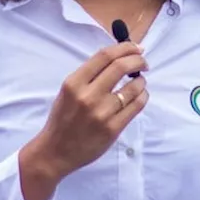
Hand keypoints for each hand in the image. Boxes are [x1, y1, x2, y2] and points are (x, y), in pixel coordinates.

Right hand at [28, 41, 148, 179]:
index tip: (135, 48)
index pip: (104, 56)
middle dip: (138, 60)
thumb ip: (89, 76)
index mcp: (74, 83)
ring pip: (133, 87)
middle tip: (143, 62)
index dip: (125, 47)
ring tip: (140, 82)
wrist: (55, 152)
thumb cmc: (62, 119)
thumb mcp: (68, 91)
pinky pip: (136, 106)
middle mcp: (88, 96)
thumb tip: (118, 58)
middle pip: (121, 67)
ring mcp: (102, 113)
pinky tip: (140, 95)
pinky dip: (142, 96)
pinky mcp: (113, 129)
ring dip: (141, 80)